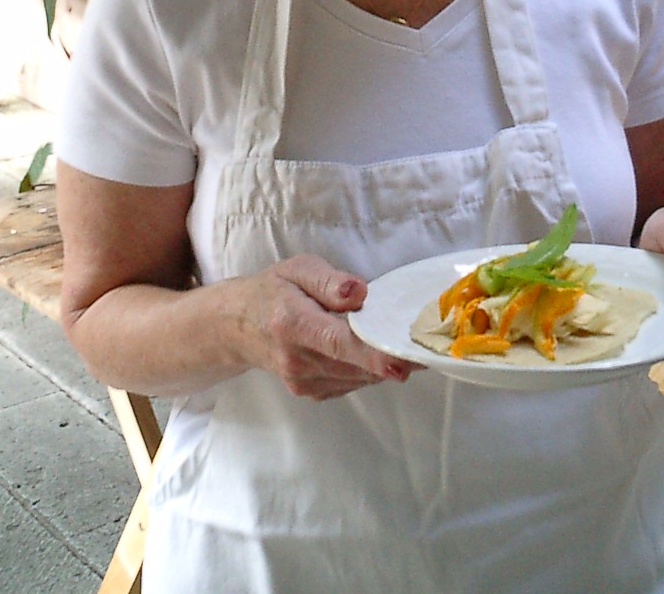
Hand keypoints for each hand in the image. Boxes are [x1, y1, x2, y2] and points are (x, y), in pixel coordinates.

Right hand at [227, 254, 415, 400]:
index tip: (405, 361)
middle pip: (357, 364)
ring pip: (360, 377)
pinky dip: (367, 368)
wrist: (237, 327)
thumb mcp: (298, 269)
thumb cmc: (273, 290)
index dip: (374, 354)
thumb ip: (329, 281)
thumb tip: (360, 293)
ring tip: (403, 340)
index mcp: (294, 324)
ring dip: (383, 362)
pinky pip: (352, 383)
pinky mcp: (312, 393)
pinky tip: (368, 349)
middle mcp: (298, 360)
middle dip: (393, 356)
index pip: (339, 343)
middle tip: (426, 342)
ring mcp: (304, 382)